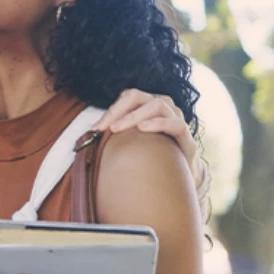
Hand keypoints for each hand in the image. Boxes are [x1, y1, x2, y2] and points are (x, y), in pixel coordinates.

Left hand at [93, 89, 208, 218]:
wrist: (181, 176)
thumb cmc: (152, 154)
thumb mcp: (132, 141)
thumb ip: (116, 134)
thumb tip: (86, 136)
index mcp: (148, 105)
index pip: (128, 97)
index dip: (110, 110)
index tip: (95, 128)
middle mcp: (164, 107)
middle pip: (139, 96)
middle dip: (117, 111)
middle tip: (103, 128)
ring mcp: (177, 119)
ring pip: (157, 105)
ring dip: (134, 116)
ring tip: (118, 128)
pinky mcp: (187, 137)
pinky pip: (175, 123)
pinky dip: (158, 123)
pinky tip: (143, 128)